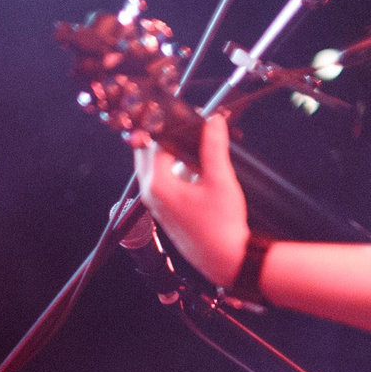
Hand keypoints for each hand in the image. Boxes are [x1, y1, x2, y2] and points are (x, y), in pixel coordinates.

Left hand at [131, 114, 248, 288]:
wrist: (223, 258)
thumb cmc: (221, 224)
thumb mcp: (220, 180)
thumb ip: (214, 148)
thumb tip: (213, 121)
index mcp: (158, 185)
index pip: (152, 144)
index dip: (168, 126)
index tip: (182, 113)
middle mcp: (151, 194)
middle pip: (147, 154)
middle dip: (164, 136)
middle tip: (184, 121)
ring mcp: (155, 202)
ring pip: (154, 166)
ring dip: (169, 151)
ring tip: (193, 137)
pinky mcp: (164, 208)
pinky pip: (162, 179)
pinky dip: (174, 166)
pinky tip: (194, 162)